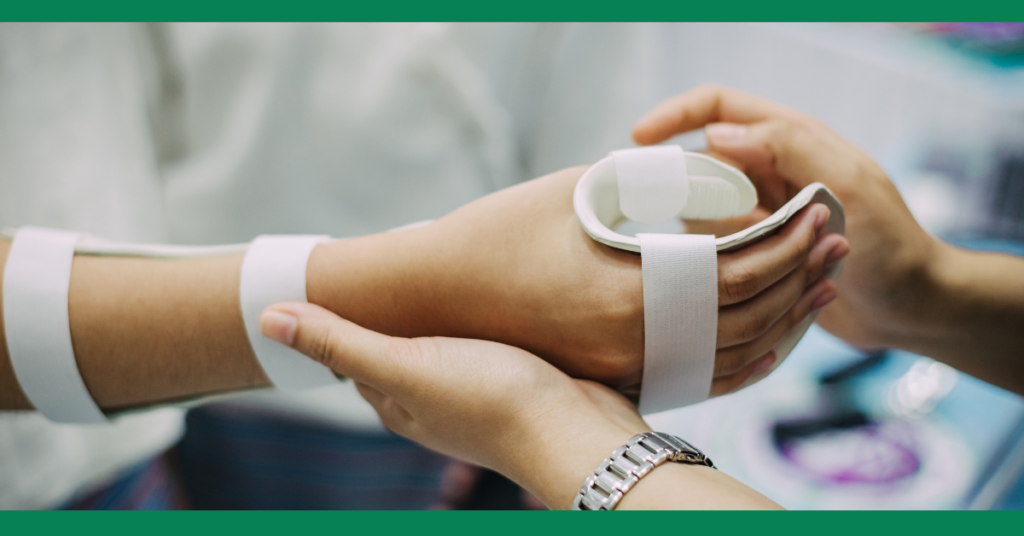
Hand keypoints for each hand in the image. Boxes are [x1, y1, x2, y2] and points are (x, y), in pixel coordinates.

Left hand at [258, 302, 778, 508]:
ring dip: (438, 312)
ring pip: (442, 342)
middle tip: (394, 263)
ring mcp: (473, 392)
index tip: (345, 274)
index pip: (354, 352)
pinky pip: (481, 343)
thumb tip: (266, 318)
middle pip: (398, 345)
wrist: (579, 431)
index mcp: (396, 400)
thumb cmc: (492, 401)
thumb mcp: (406, 365)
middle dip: (394, 310)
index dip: (346, 313)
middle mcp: (430, 400)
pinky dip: (475, 319)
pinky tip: (487, 297)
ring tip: (439, 271)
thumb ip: (340, 342)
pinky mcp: (514, 379)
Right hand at [401, 166, 846, 393]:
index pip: (736, 269)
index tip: (816, 211)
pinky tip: (769, 340)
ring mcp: (623, 364)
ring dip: (780, 316)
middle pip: (744, 313)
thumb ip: (643, 184)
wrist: (435, 297)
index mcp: (627, 289)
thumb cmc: (494, 235)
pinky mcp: (613, 375)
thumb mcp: (572, 192)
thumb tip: (699, 174)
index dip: (785, 240)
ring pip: (729, 351)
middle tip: (832, 241)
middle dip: (797, 274)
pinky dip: (741, 358)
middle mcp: (633, 338)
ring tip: (817, 284)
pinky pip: (697, 376)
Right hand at [633, 85, 934, 349]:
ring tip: (765, 261)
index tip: (638, 140)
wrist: (910, 308)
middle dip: (700, 197)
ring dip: (722, 240)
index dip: (674, 116)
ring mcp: (758, 215)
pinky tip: (760, 283)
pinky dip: (725, 267)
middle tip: (729, 230)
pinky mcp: (754, 255)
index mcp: (788, 141)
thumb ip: (788, 147)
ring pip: (703, 215)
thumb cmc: (891, 243)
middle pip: (701, 168)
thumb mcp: (848, 183)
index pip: (716, 108)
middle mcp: (767, 173)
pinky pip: (715, 253)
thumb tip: (717, 134)